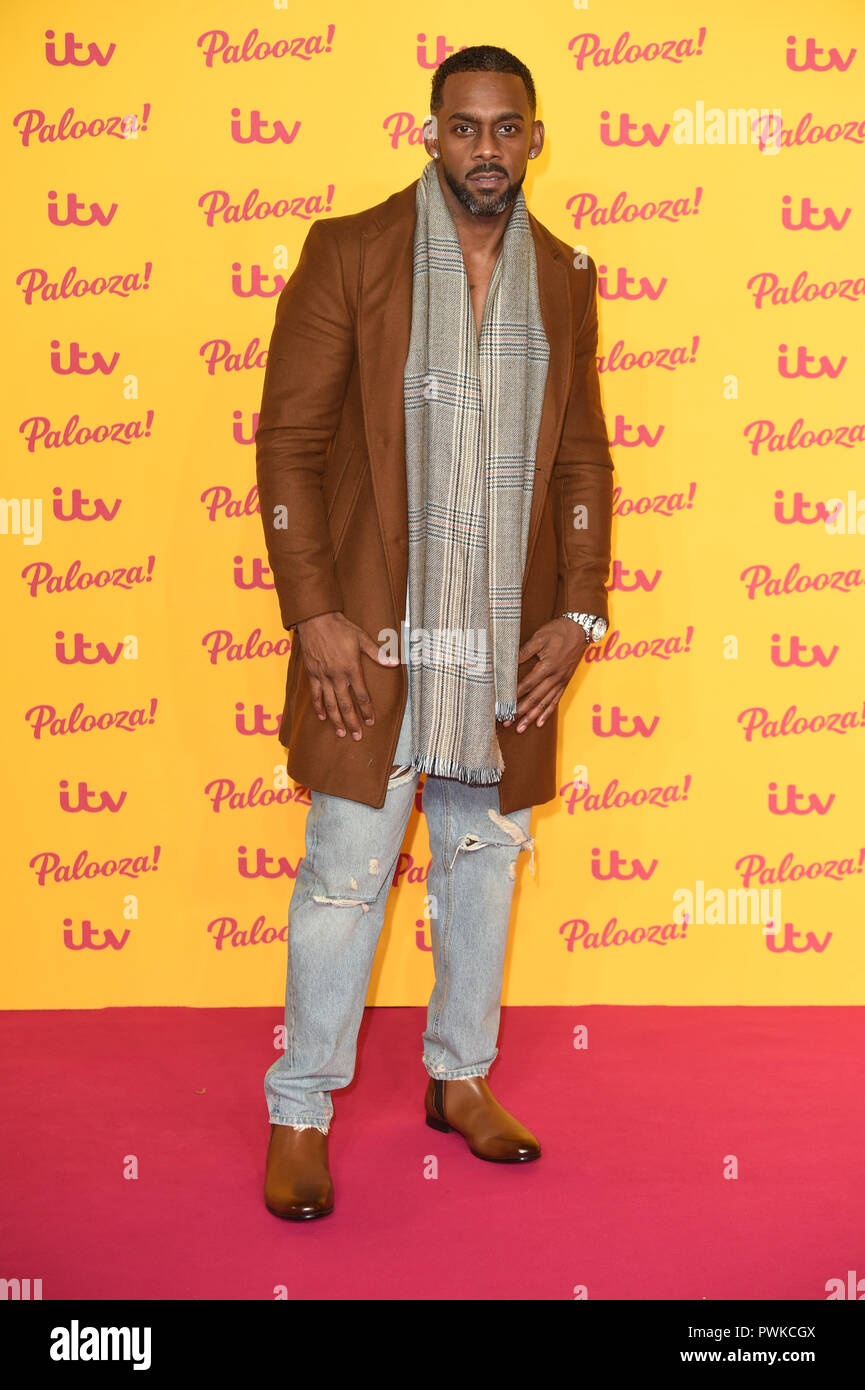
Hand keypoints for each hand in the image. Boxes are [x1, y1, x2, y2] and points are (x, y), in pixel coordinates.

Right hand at [295, 612, 398, 739]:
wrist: (315, 620)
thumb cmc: (340, 627)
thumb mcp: (361, 638)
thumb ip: (377, 653)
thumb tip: (394, 662)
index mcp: (351, 668)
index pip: (361, 695)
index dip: (367, 710)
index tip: (371, 721)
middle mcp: (336, 675)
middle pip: (346, 704)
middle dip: (352, 722)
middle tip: (357, 736)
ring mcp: (323, 676)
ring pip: (330, 703)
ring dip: (336, 720)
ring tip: (341, 733)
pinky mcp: (312, 673)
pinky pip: (315, 694)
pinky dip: (319, 707)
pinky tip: (323, 717)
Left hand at [505, 617, 587, 732]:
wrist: (580, 629)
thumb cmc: (559, 631)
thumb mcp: (539, 638)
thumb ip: (524, 651)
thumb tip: (508, 662)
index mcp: (547, 666)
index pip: (527, 685)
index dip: (514, 696)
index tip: (503, 704)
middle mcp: (554, 677)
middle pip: (535, 698)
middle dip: (520, 712)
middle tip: (507, 721)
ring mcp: (560, 681)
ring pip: (545, 703)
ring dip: (532, 717)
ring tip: (521, 728)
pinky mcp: (564, 682)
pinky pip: (555, 700)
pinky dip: (547, 712)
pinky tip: (540, 722)